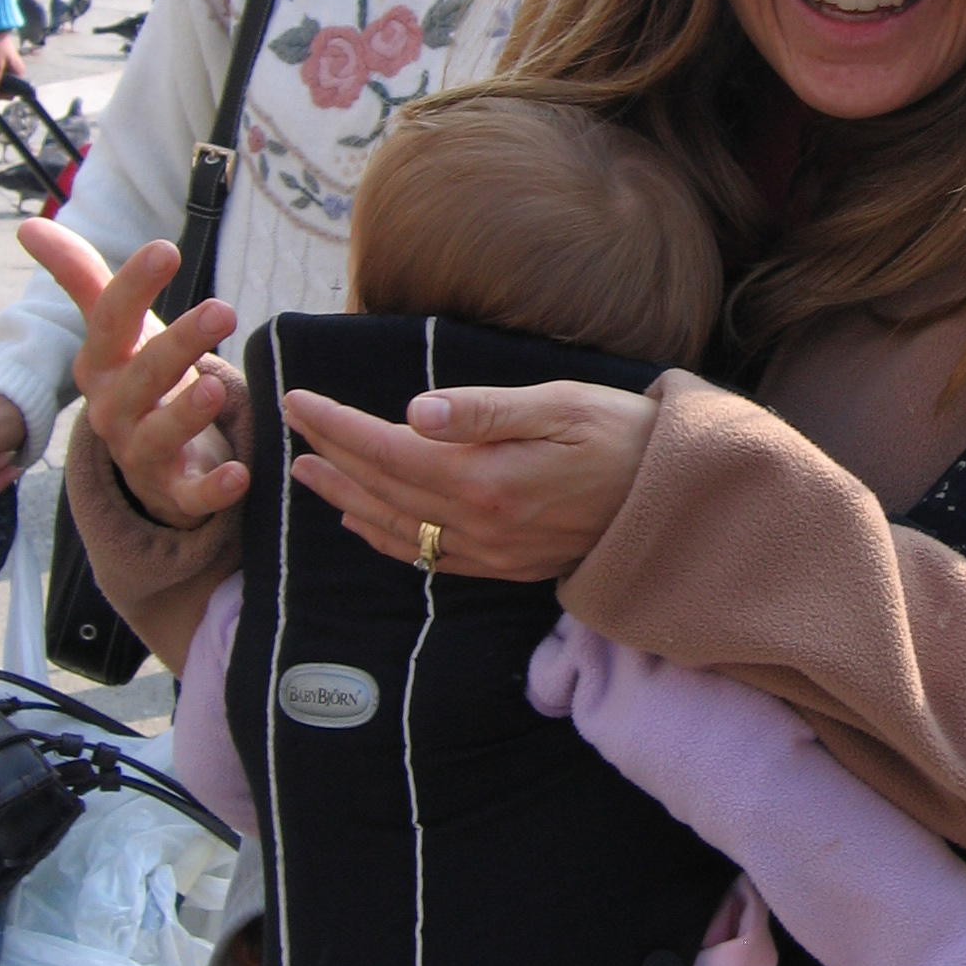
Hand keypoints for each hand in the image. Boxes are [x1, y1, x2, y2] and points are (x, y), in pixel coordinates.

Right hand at [18, 220, 246, 527]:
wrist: (147, 462)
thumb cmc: (135, 378)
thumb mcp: (112, 330)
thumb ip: (80, 277)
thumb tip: (28, 225)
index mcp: (101, 363)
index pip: (110, 320)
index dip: (133, 286)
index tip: (165, 250)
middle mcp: (115, 408)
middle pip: (141, 376)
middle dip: (177, 344)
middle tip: (221, 309)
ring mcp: (142, 452)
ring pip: (159, 435)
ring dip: (185, 413)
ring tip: (214, 387)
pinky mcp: (174, 491)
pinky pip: (191, 494)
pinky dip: (213, 488)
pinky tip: (240, 473)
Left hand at [280, 378, 659, 582]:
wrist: (676, 498)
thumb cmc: (623, 434)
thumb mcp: (560, 404)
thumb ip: (483, 411)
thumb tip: (412, 413)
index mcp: (485, 479)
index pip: (388, 450)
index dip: (337, 425)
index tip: (296, 400)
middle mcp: (479, 524)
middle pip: (382, 490)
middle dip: (331, 456)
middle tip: (289, 427)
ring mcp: (491, 552)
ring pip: (396, 529)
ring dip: (345, 500)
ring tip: (307, 474)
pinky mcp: (505, 565)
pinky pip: (428, 558)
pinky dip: (386, 539)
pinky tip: (364, 523)